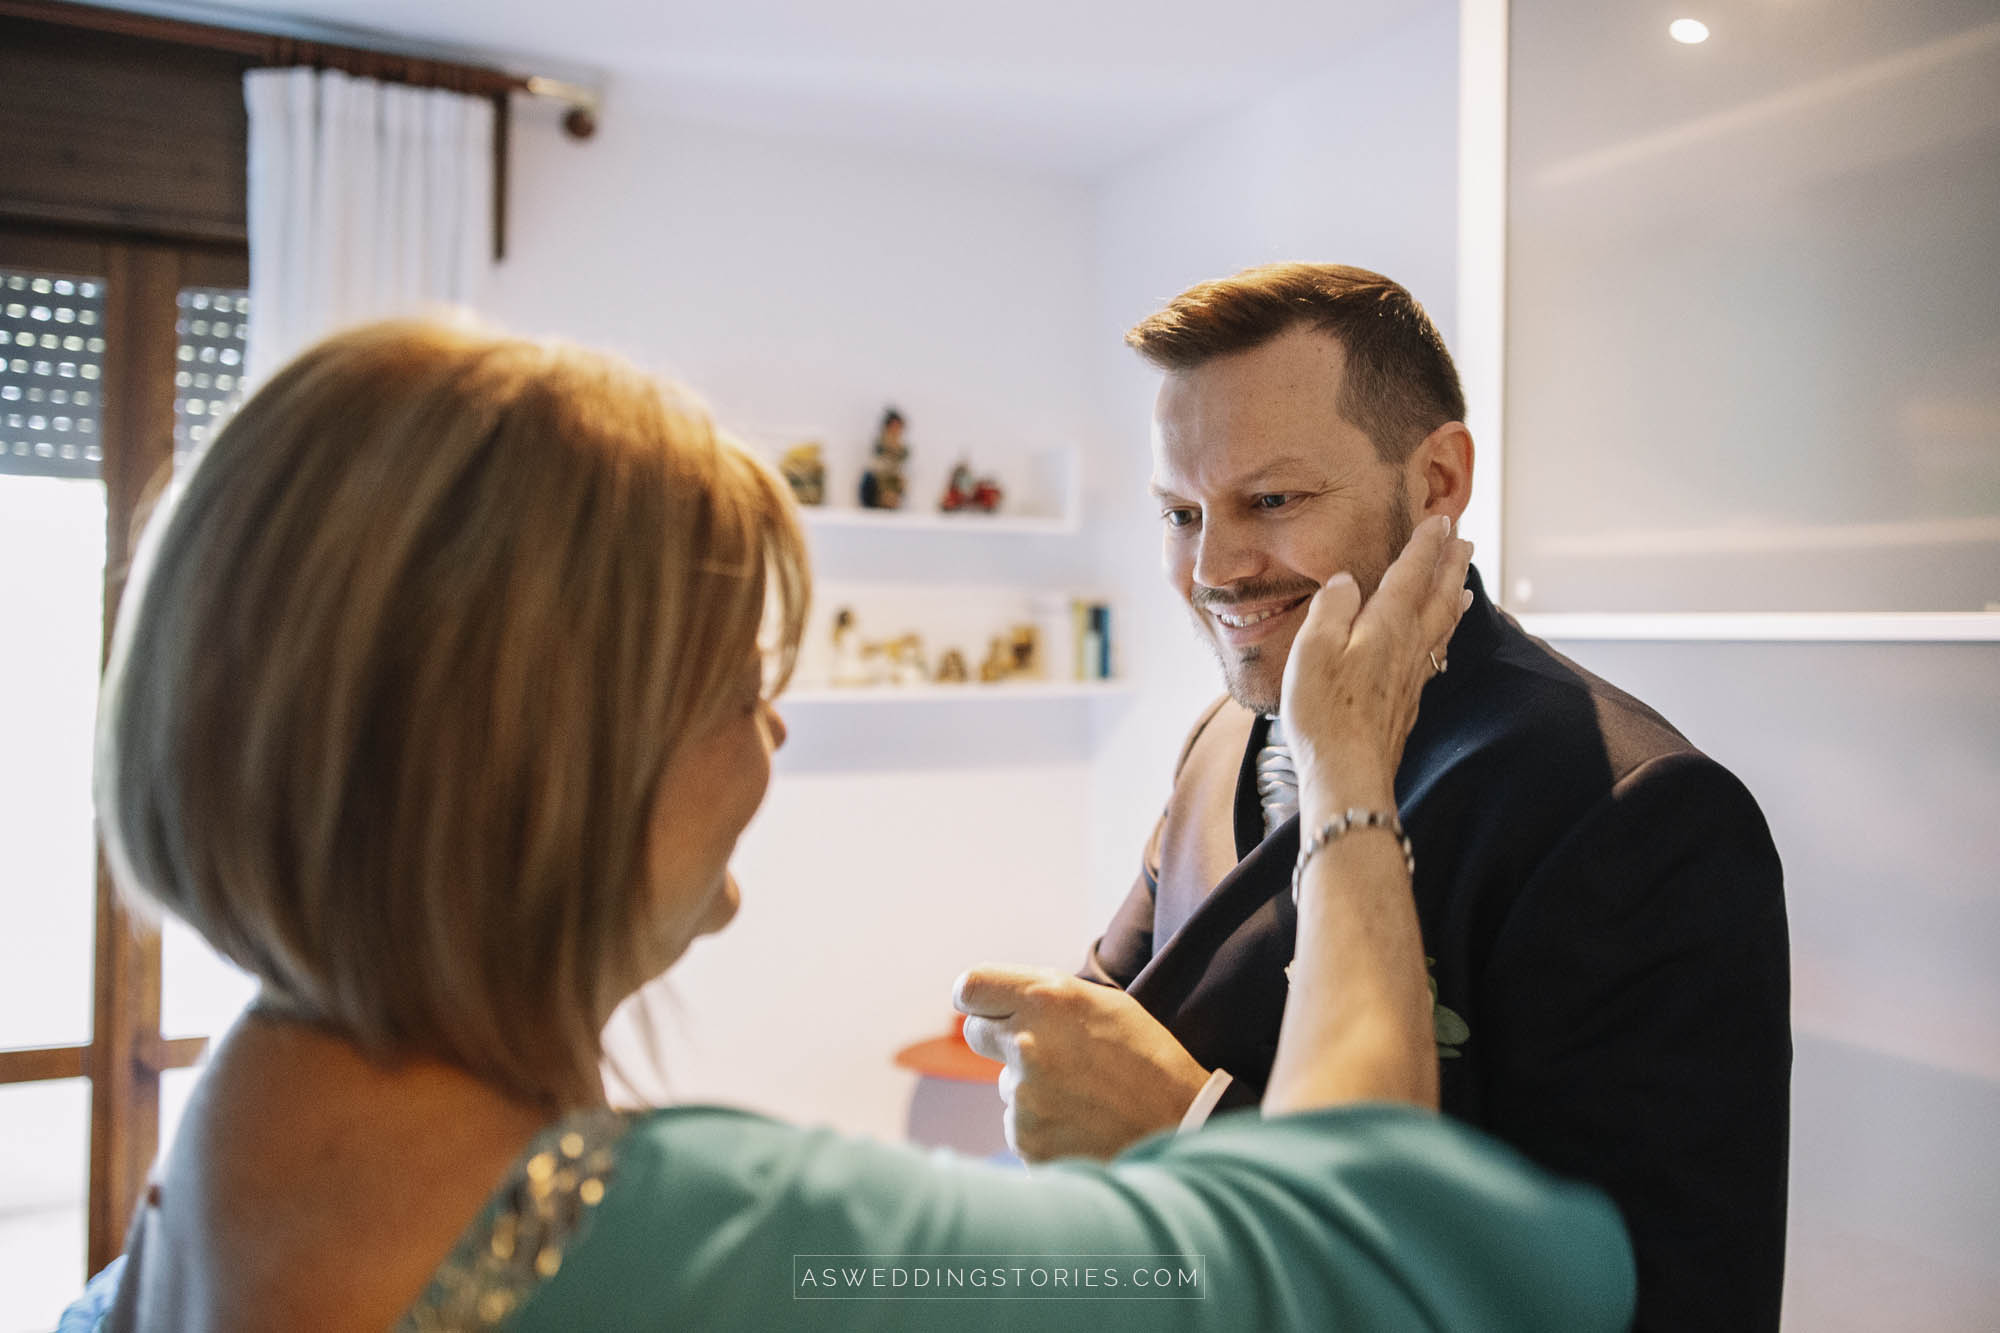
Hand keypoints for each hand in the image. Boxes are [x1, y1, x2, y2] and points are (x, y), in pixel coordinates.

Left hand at [955, 964, 1209, 1162]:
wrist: (1182, 1129)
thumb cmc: (1147, 1058)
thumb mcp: (1104, 1004)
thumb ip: (1045, 995)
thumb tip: (995, 1002)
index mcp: (1047, 998)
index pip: (969, 987)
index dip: (979, 998)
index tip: (991, 1007)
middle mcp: (1027, 1044)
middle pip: (977, 1033)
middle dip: (1002, 1039)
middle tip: (1048, 1052)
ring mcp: (1024, 1097)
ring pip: (1007, 1085)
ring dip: (1033, 1089)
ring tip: (1086, 1097)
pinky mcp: (1026, 1141)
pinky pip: (1019, 1126)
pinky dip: (1043, 1127)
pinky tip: (1082, 1126)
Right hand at [1279, 514, 1472, 804]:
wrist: (1348, 773)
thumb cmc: (1324, 712)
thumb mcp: (1312, 649)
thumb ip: (1331, 608)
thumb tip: (1346, 581)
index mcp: (1387, 625)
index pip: (1412, 573)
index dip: (1426, 544)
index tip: (1440, 519)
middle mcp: (1408, 645)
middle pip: (1438, 595)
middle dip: (1450, 564)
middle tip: (1464, 539)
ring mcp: (1413, 675)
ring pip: (1443, 625)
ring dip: (1454, 597)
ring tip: (1465, 582)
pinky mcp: (1409, 700)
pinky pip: (1436, 653)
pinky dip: (1445, 634)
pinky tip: (1440, 641)